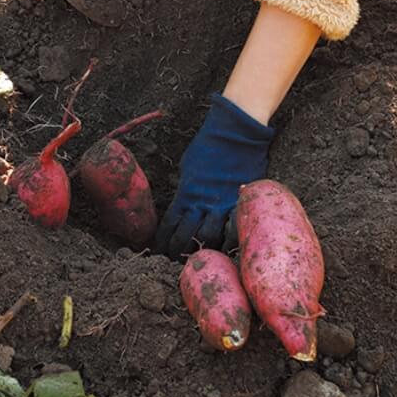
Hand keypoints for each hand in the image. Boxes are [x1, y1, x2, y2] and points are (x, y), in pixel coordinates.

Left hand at [153, 93, 275, 259]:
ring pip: (208, 238)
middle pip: (185, 236)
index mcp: (185, 193)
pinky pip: (234, 230)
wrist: (234, 133)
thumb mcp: (188, 166)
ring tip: (198, 261)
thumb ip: (186, 188)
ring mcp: (221, 206)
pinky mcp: (240, 204)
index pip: (169, 224)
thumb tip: (184, 202)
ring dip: (201, 251)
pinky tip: (226, 252)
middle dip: (177, 251)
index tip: (157, 251)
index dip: (162, 240)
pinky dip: (229, 243)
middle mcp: (201, 203)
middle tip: (174, 263)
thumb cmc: (208, 145)